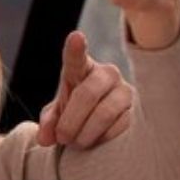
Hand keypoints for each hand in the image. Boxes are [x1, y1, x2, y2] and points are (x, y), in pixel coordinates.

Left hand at [37, 31, 132, 147]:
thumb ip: (48, 122)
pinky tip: (93, 140)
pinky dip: (100, 139)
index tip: (76, 37)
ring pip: (104, 113)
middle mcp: (106, 74)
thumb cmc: (72, 111)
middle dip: (70, 122)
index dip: (76, 48)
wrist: (96, 125)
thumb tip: (44, 138)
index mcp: (80, 68)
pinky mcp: (134, 110)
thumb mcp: (56, 114)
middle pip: (87, 94)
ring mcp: (124, 91)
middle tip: (62, 138)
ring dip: (85, 134)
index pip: (76, 58)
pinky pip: (117, 127)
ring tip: (75, 143)